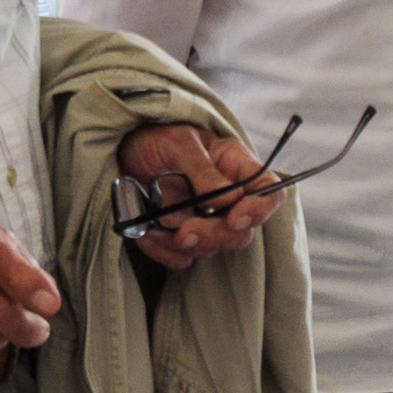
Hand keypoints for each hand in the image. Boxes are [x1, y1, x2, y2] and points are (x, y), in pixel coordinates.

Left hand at [114, 122, 278, 271]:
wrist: (124, 148)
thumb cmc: (156, 135)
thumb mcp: (178, 142)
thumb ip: (202, 169)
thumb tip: (226, 199)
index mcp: (236, 167)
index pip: (269, 192)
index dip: (260, 209)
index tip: (235, 218)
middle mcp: (227, 198)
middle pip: (241, 231)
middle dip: (215, 235)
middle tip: (186, 231)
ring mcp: (204, 219)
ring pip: (212, 248)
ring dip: (185, 245)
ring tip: (154, 229)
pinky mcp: (180, 235)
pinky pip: (182, 257)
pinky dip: (164, 252)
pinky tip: (145, 236)